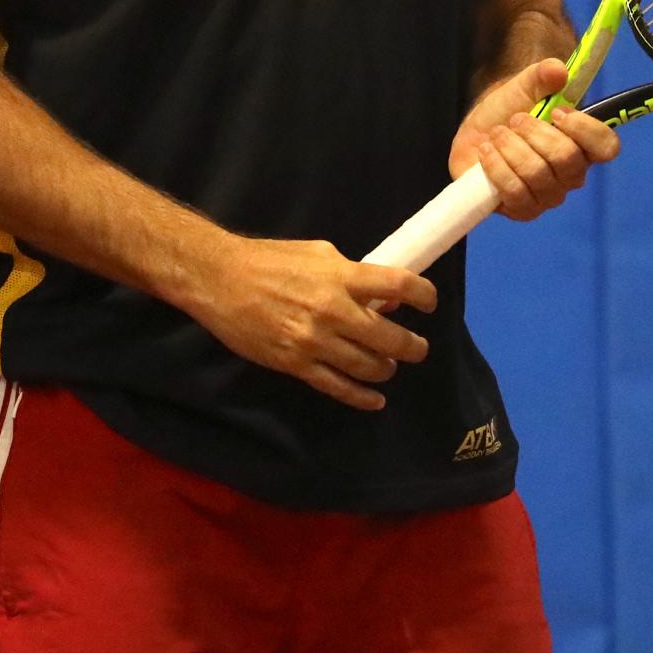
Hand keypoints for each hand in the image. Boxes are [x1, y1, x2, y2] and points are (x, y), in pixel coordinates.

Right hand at [197, 235, 436, 411]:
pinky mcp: (296, 364)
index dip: (423, 295)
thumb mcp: (318, 253)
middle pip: (389, 336)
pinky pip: (337, 387)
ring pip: (367, 366)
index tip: (431, 303)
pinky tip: (375, 399)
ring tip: (391, 366)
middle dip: (412, 346)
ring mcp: (315, 341)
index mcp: (341, 276)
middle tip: (419, 348)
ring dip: (387, 369)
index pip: (398, 285)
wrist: (221, 280)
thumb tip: (384, 295)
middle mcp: (334, 311)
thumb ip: (353, 272)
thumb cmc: (271, 260)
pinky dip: (361, 397)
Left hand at [448, 57, 619, 222]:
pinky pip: (515, 194)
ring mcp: (548, 196)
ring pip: (537, 175)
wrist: (477, 134)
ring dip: (511, 147)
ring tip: (497, 134)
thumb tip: (559, 70)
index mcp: (583, 144)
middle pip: (567, 159)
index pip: (607, 146)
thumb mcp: (524, 86)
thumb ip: (543, 74)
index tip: (557, 112)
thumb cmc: (509, 112)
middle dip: (535, 133)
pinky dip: (497, 167)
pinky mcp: (523, 210)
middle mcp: (572, 175)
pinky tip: (487, 152)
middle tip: (516, 119)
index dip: (585, 129)